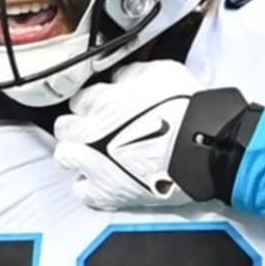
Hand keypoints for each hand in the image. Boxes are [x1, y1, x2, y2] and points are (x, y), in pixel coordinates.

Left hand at [54, 61, 201, 209]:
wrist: (199, 146)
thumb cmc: (185, 109)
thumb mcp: (161, 72)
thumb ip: (132, 75)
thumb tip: (123, 77)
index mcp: (101, 101)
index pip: (79, 100)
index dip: (91, 102)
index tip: (101, 105)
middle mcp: (89, 132)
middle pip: (65, 128)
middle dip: (77, 127)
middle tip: (96, 129)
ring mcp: (93, 164)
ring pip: (66, 157)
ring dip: (77, 154)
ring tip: (97, 154)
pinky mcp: (106, 193)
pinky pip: (82, 191)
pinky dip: (90, 185)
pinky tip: (104, 179)